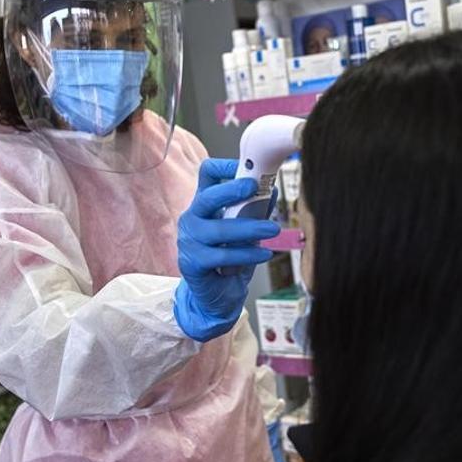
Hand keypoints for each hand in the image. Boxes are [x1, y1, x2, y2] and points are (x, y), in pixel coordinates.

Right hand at [174, 159, 278, 341]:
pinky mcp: (193, 263)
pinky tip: (264, 255)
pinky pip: (223, 256)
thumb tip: (272, 190)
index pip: (206, 174)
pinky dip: (247, 255)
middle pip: (208, 197)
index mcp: (203, 204)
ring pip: (220, 230)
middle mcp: (192, 218)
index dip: (224, 166)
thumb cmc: (230, 258)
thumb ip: (255, 210)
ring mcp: (189, 241)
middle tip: (255, 189)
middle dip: (233, 190)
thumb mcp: (245, 230)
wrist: (217, 295)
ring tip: (272, 229)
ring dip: (249, 228)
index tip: (247, 166)